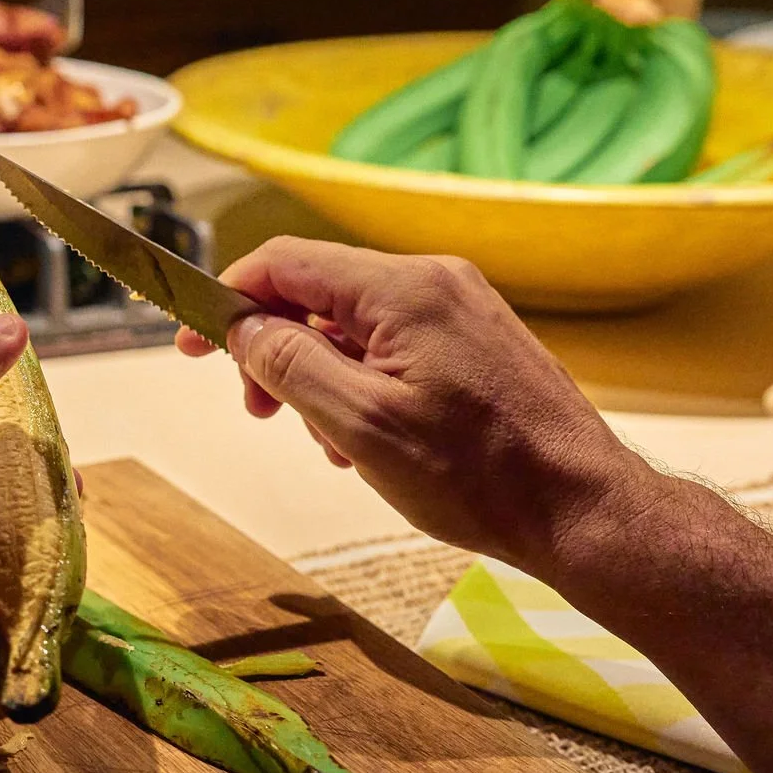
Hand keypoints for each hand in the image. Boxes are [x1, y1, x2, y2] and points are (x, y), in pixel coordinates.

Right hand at [175, 237, 648, 566]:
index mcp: (404, 288)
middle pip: (317, 291)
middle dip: (274, 349)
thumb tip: (241, 326)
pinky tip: (368, 439)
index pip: (284, 262)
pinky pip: (394, 343)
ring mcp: (462, 308)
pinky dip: (362, 383)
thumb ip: (289, 363)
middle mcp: (435, 281)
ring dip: (320, 375)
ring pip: (353, 322)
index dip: (226, 299)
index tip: (189, 345)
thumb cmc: (479, 476)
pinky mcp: (478, 340)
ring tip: (330, 443)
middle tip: (258, 411)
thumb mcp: (359, 424)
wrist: (582, 510)